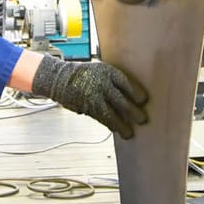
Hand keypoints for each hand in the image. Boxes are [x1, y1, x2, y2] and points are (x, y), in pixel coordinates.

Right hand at [32, 55, 148, 138]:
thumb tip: (132, 97)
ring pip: (111, 114)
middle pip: (121, 101)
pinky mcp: (86, 108)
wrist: (60, 78)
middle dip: (133, 112)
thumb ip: (114, 82)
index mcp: (107, 72)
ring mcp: (93, 97)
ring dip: (121, 125)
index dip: (136, 93)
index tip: (144, 101)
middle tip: (142, 120)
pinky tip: (115, 128)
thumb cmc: (84, 74)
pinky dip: (109, 124)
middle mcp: (101, 84)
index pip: (126, 83)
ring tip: (129, 133)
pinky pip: (100, 118)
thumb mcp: (101, 71)